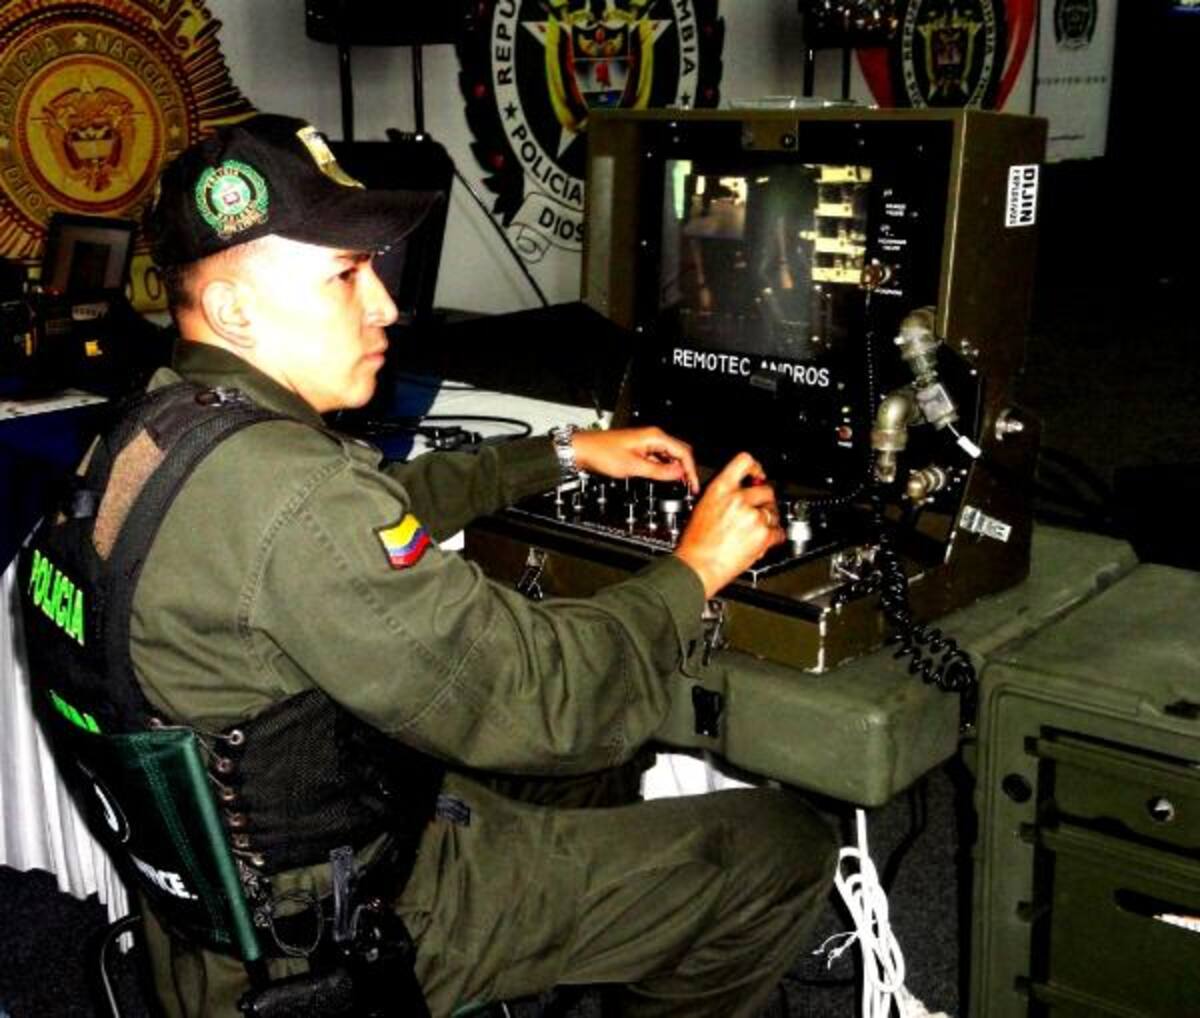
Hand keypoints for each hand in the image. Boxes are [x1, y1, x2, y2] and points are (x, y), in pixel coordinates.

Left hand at [571, 427, 699, 491]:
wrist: (584, 450)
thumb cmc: (602, 453)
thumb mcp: (634, 467)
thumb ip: (659, 471)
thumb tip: (678, 473)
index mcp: (654, 437)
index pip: (683, 452)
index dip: (691, 470)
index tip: (693, 485)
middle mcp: (653, 436)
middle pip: (680, 451)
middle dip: (687, 469)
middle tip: (690, 486)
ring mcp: (647, 442)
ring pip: (670, 455)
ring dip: (677, 469)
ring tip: (681, 484)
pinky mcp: (640, 448)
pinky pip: (660, 457)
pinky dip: (666, 467)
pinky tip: (666, 477)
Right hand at [674, 452, 784, 597]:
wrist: (698, 566)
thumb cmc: (695, 543)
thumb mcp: (703, 508)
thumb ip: (722, 496)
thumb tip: (738, 493)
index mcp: (719, 489)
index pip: (744, 461)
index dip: (756, 468)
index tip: (759, 475)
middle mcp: (737, 499)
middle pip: (766, 490)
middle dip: (765, 501)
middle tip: (758, 511)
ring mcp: (752, 516)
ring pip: (773, 512)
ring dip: (769, 520)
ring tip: (756, 531)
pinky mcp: (763, 534)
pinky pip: (778, 532)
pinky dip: (774, 537)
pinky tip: (762, 541)